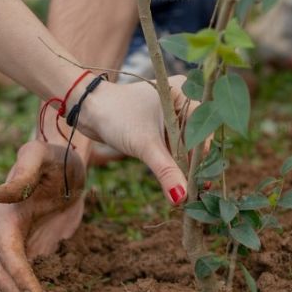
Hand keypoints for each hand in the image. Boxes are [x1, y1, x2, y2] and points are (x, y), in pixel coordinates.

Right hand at [0, 142, 83, 291]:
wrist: (62, 165)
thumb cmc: (53, 157)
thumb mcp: (41, 156)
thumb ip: (24, 171)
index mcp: (3, 218)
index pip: (8, 257)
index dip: (21, 281)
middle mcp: (0, 238)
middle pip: (5, 280)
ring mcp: (11, 250)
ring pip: (8, 290)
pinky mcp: (25, 257)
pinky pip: (19, 287)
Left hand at [73, 75, 193, 205]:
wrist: (87, 108)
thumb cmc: (116, 117)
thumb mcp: (144, 145)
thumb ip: (166, 171)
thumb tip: (182, 198)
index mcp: (185, 93)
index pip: (203, 129)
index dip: (201, 157)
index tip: (199, 183)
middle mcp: (182, 99)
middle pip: (196, 137)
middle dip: (192, 163)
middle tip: (193, 191)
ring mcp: (172, 110)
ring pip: (185, 142)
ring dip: (183, 164)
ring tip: (185, 190)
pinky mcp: (161, 121)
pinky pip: (174, 142)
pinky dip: (173, 159)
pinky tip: (174, 179)